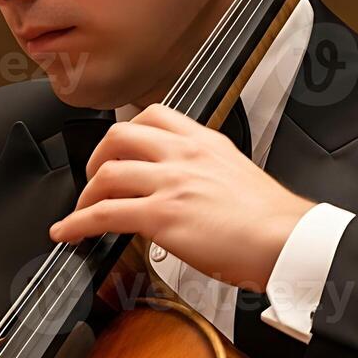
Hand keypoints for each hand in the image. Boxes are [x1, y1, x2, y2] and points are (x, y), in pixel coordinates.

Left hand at [49, 103, 312, 291]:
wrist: (290, 240)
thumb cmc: (273, 220)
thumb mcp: (237, 176)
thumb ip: (206, 174)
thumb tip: (185, 191)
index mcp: (205, 143)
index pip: (153, 116)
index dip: (126, 133)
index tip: (116, 149)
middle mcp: (184, 155)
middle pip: (119, 136)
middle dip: (96, 157)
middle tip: (94, 179)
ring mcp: (170, 183)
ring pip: (106, 174)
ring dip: (85, 194)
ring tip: (81, 211)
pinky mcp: (161, 215)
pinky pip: (103, 214)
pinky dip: (77, 223)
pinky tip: (68, 232)